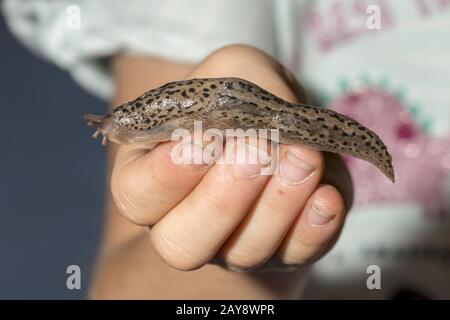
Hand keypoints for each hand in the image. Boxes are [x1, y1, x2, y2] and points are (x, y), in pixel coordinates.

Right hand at [110, 45, 352, 271]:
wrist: (275, 133)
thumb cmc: (237, 103)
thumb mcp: (229, 72)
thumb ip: (237, 88)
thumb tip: (268, 129)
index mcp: (150, 179)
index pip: (137, 195)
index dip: (168, 173)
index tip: (206, 136)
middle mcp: (184, 222)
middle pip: (181, 244)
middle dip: (222, 199)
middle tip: (256, 149)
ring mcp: (232, 246)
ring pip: (243, 252)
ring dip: (276, 205)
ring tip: (303, 157)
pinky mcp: (283, 250)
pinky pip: (295, 254)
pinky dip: (313, 227)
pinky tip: (326, 195)